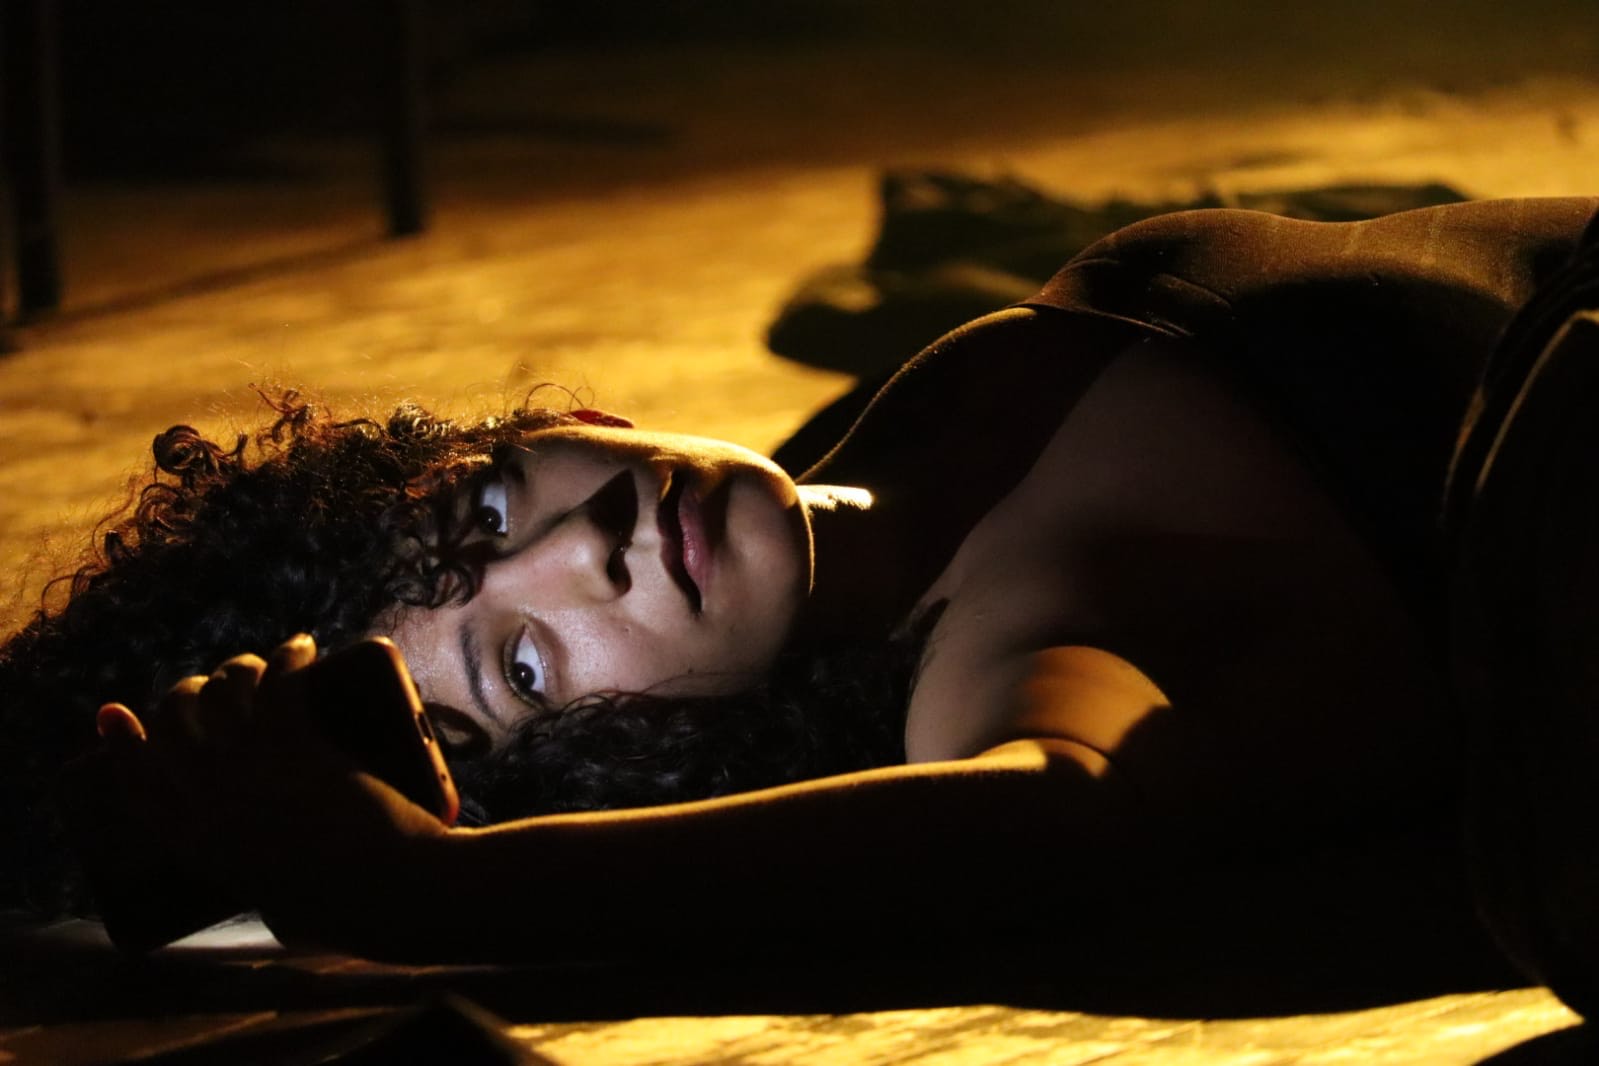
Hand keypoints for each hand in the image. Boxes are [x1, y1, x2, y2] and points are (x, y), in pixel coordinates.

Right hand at [96, 635, 448, 948]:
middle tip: (209, 688)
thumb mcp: (281, 906)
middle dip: (185, 694)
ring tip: (257, 668)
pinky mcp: (304, 747)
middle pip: (177, 724)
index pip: (138, 784)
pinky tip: (300, 647)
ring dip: (238, 671)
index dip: (123, 744)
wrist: (395, 895)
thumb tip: (279, 868)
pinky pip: (282, 684)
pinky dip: (290, 658)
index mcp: (198, 849)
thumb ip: (266, 880)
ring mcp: (256, 771)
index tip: (115, 713)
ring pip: (226, 694)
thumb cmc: (351, 910)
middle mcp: (214, 804)